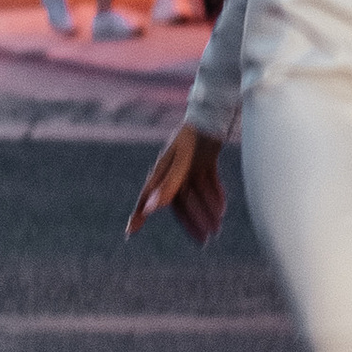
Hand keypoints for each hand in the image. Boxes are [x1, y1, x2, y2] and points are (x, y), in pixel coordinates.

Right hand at [128, 123, 226, 244]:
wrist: (214, 111)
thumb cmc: (193, 135)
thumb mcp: (181, 161)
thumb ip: (168, 185)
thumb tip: (150, 208)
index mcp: (163, 170)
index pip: (147, 197)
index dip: (138, 214)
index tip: (129, 232)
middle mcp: (173, 169)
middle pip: (179, 202)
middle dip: (192, 221)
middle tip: (204, 240)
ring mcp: (189, 165)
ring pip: (196, 194)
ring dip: (207, 210)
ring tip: (218, 226)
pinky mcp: (204, 160)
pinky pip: (207, 183)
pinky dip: (214, 194)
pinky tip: (222, 207)